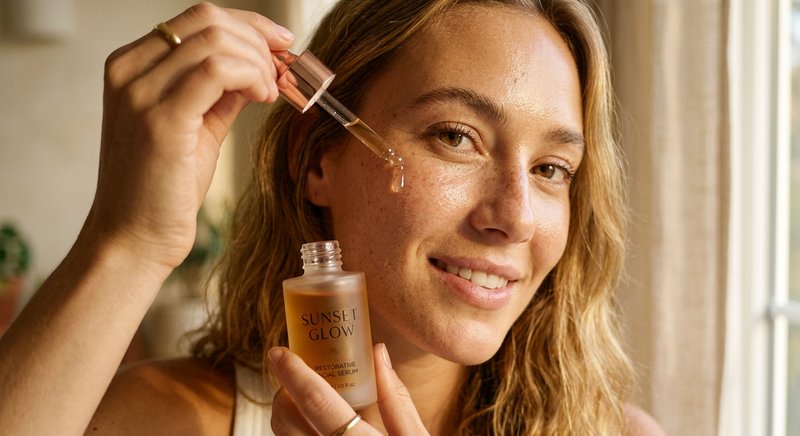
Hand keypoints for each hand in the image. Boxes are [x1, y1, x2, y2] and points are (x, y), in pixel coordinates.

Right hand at [87, 3, 292, 270]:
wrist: (134, 237)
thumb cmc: (162, 187)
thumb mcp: (197, 125)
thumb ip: (221, 91)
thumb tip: (259, 67)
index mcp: (131, 65)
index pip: (197, 18)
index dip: (248, 26)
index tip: (280, 45)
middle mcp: (129, 71)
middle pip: (208, 20)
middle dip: (258, 39)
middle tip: (284, 69)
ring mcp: (141, 92)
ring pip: (216, 41)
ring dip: (259, 61)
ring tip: (272, 91)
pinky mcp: (161, 119)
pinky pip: (218, 71)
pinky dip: (252, 76)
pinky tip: (263, 96)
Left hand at [269, 344, 429, 434]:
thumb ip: (397, 399)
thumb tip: (378, 351)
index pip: (319, 404)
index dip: (295, 374)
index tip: (278, 351)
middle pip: (288, 424)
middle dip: (283, 394)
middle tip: (295, 379)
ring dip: (286, 419)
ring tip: (303, 405)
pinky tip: (314, 431)